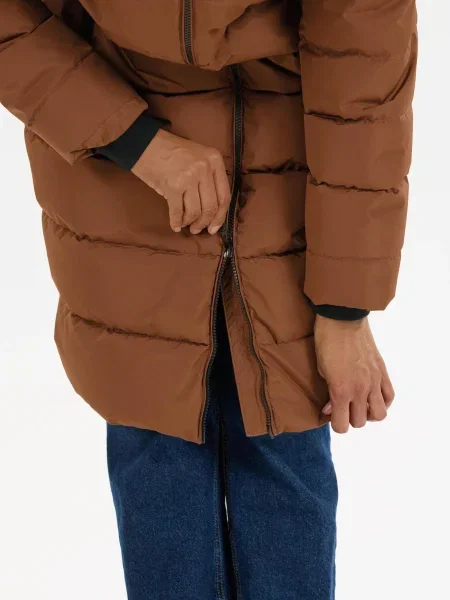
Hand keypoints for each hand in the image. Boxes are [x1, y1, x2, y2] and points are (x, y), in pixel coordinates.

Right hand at [132, 130, 230, 234]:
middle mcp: (205, 168)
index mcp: (215, 160)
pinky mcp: (173, 186)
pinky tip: (175, 226)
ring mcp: (189, 177)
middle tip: (197, 229)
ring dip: (190, 222)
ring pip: (196, 211)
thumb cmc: (171, 152)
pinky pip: (178, 211)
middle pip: (211, 206)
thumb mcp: (198, 157)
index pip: (224, 195)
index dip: (220, 216)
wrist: (144, 143)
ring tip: (186, 225)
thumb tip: (212, 211)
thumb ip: (209, 178)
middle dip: (204, 222)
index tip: (214, 228)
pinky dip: (177, 221)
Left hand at [314, 315, 394, 433]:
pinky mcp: (383, 372)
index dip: (335, 423)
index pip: (342, 426)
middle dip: (349, 418)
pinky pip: (390, 396)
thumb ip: (328, 393)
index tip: (331, 413)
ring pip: (380, 415)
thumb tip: (331, 408)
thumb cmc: (326, 343)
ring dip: (368, 413)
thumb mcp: (321, 370)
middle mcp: (360, 390)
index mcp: (341, 391)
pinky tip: (373, 396)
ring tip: (360, 403)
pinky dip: (383, 401)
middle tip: (343, 406)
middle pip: (360, 422)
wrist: (343, 319)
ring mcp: (374, 381)